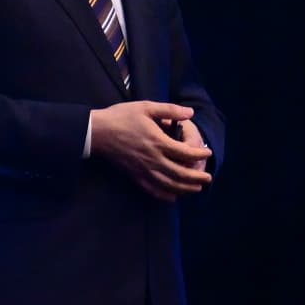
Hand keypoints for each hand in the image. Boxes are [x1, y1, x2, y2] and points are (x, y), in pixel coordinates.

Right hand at [90, 100, 209, 199]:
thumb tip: (190, 112)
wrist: (95, 132)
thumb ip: (169, 110)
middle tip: (208, 177)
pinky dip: (164, 195)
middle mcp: (153, 159)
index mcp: (158, 142)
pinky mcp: (134, 175)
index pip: (186, 153)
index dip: (200, 154)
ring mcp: (143, 169)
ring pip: (169, 184)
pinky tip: (173, 197)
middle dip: (197, 177)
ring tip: (196, 188)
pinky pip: (152, 189)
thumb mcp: (145, 107)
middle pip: (181, 173)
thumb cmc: (120, 117)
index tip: (208, 152)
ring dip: (185, 188)